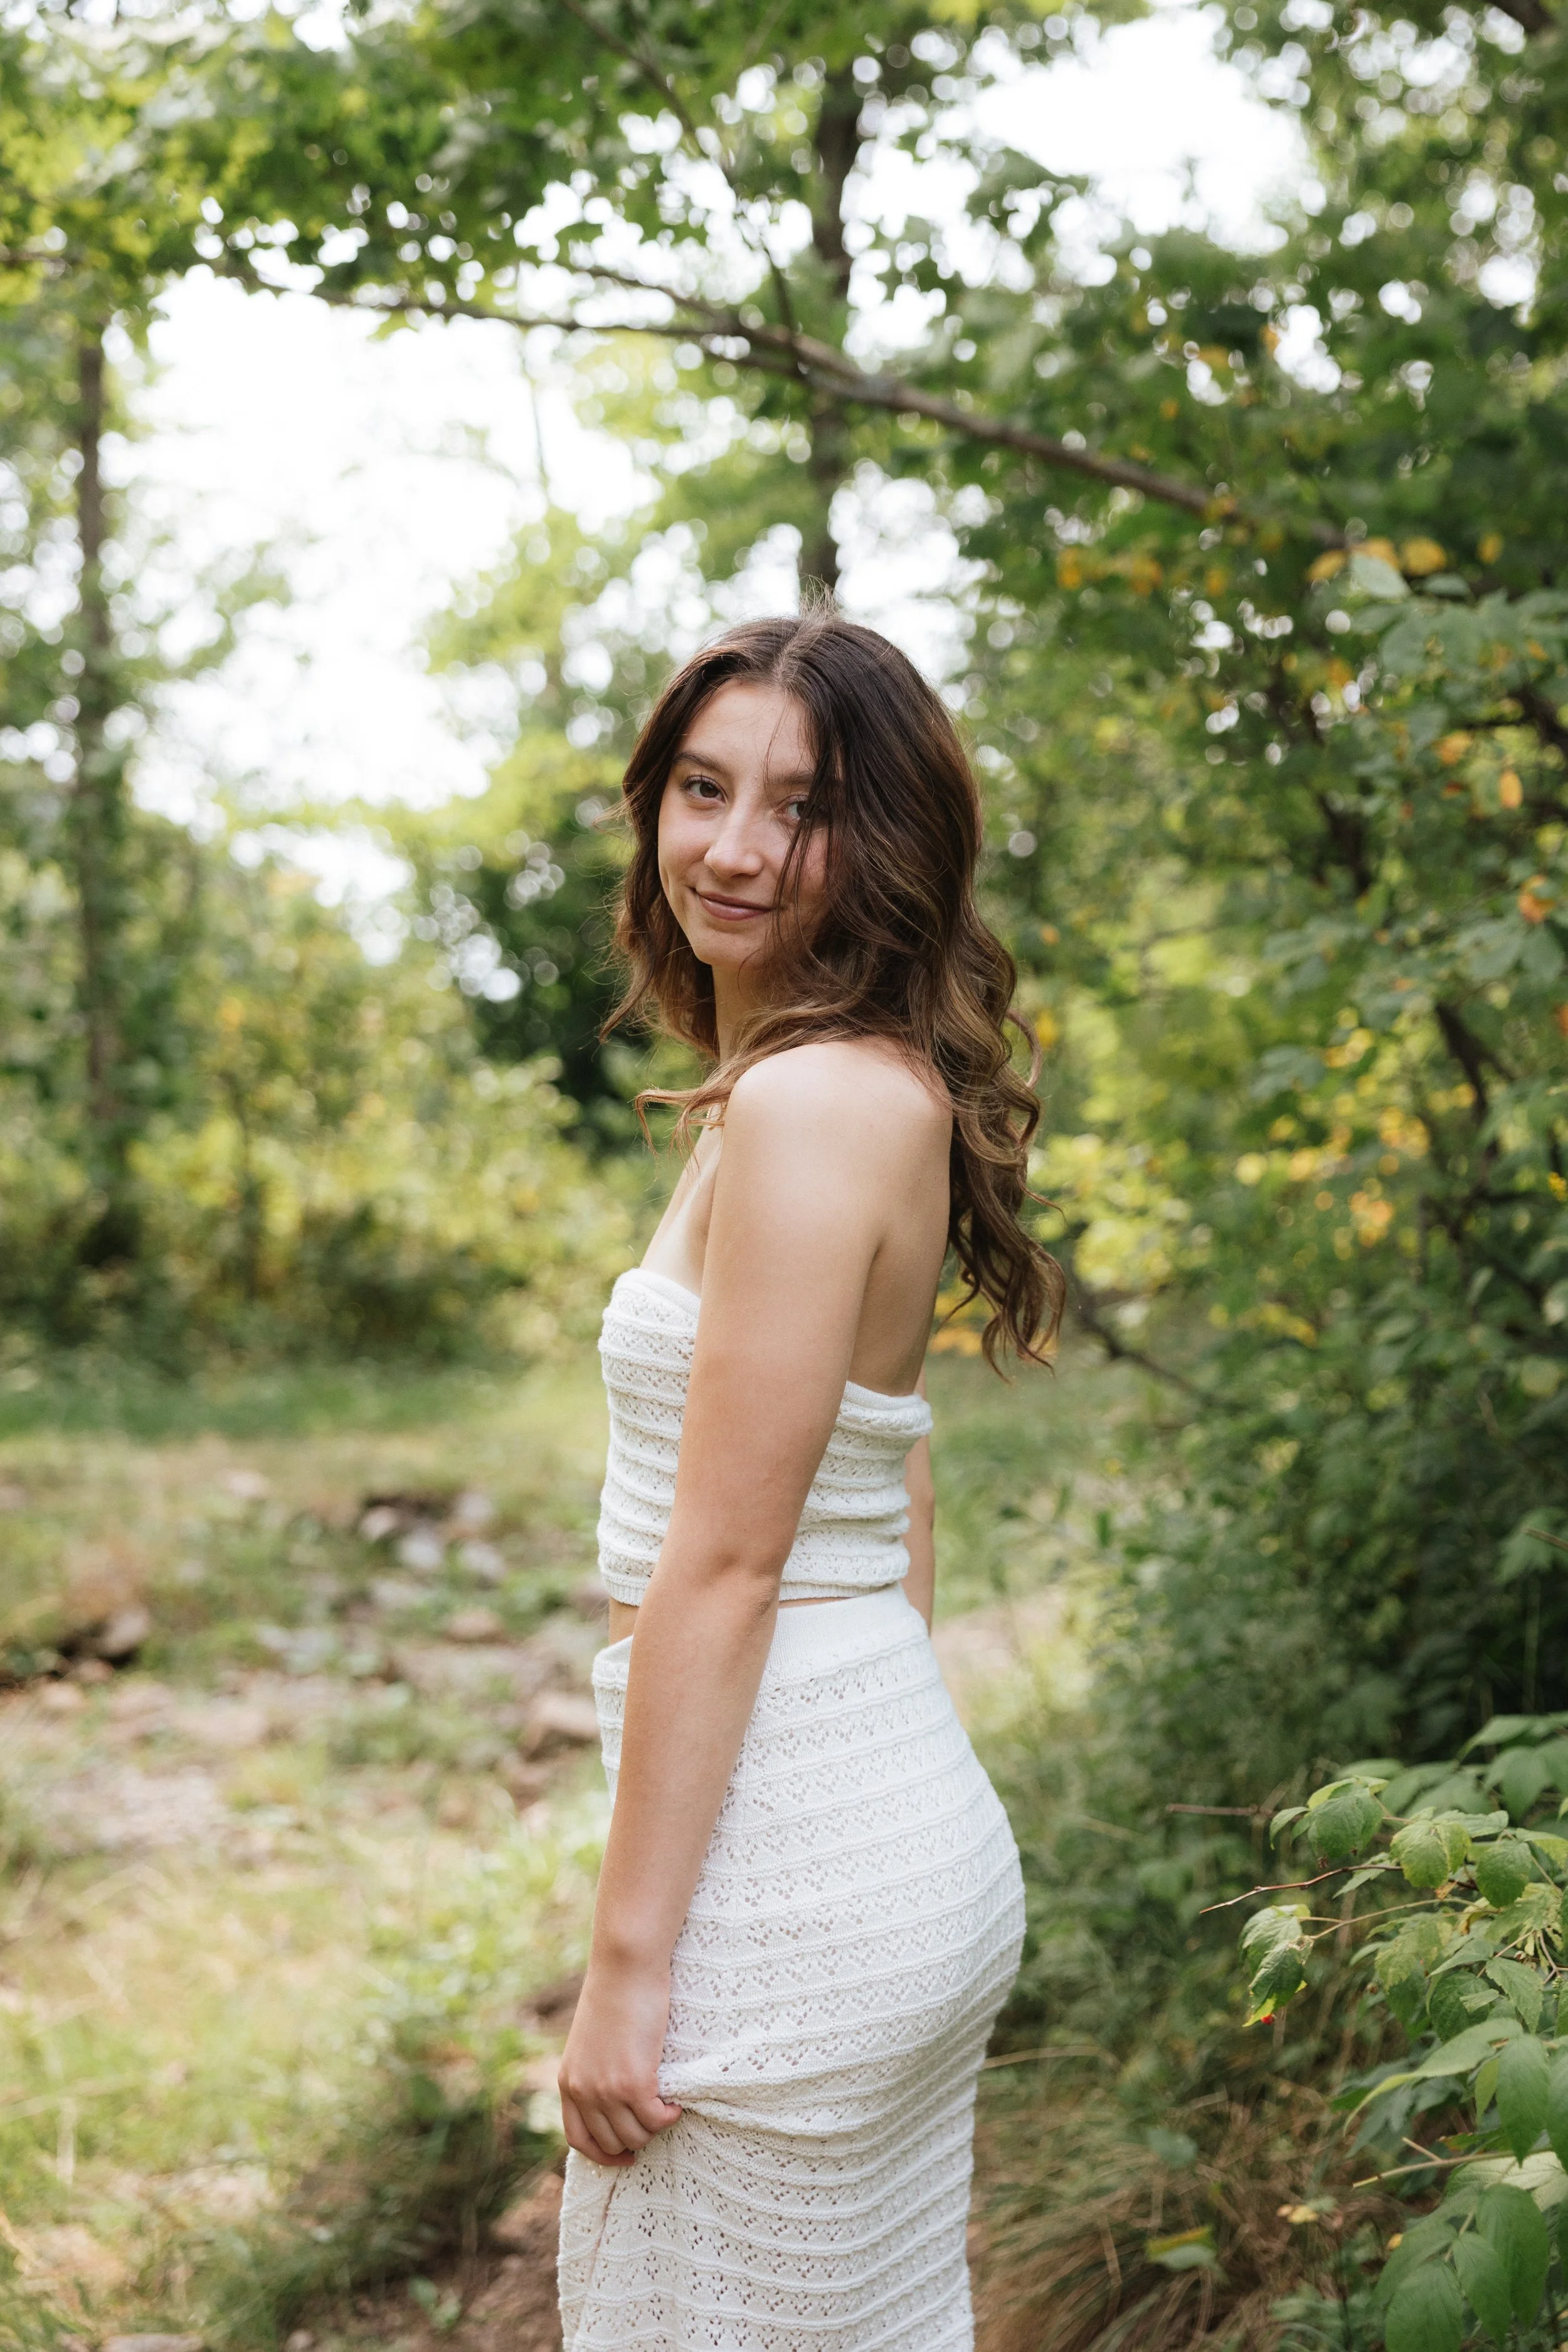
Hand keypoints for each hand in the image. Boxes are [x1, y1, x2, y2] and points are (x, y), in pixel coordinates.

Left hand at [558, 1953, 682, 2166]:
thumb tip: (615, 2098)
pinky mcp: (633, 2083)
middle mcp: (583, 2091)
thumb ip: (595, 2070)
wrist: (625, 1967)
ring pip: (635, 2136)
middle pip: (611, 2142)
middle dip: (635, 2138)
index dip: (602, 2154)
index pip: (578, 2139)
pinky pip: (655, 2120)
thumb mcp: (592, 2041)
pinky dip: (668, 2117)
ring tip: (666, 2106)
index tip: (624, 2154)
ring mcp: (607, 2090)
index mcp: (569, 2081)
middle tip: (654, 2120)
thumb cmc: (615, 1994)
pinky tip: (675, 2103)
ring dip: (654, 2127)